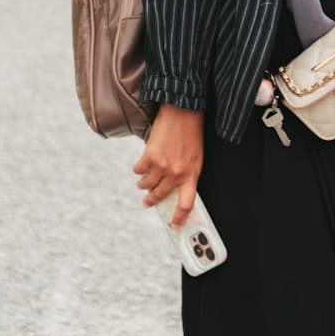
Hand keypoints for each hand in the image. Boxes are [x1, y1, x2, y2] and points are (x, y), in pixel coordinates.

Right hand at [133, 104, 203, 226]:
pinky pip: (138, 170)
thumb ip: (187, 173)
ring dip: (143, 184)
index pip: (186, 204)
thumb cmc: (192, 133)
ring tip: (143, 182)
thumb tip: (175, 187)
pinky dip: (138, 169)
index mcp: (192, 175)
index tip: (174, 224)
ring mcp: (162, 166)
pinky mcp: (150, 156)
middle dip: (151, 201)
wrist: (184, 111)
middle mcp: (177, 173)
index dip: (180, 217)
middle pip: (160, 195)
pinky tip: (141, 165)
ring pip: (146, 184)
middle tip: (147, 202)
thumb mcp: (196, 157)